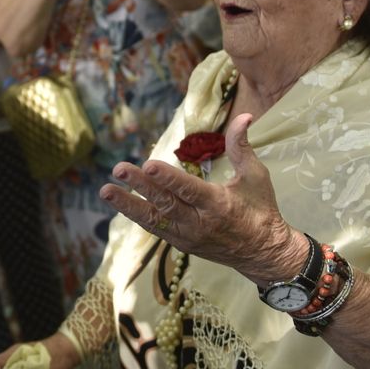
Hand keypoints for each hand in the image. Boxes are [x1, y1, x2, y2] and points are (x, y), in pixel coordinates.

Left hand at [97, 113, 305, 284]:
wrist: (263, 253)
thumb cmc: (261, 209)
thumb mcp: (255, 176)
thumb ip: (241, 146)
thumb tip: (245, 115)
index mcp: (218, 205)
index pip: (188, 189)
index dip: (167, 178)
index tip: (147, 165)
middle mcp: (199, 223)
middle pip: (164, 203)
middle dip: (139, 186)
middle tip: (118, 169)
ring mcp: (187, 236)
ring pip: (153, 220)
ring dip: (128, 205)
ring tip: (106, 190)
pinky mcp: (181, 243)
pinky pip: (156, 228)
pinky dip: (138, 215)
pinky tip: (120, 201)